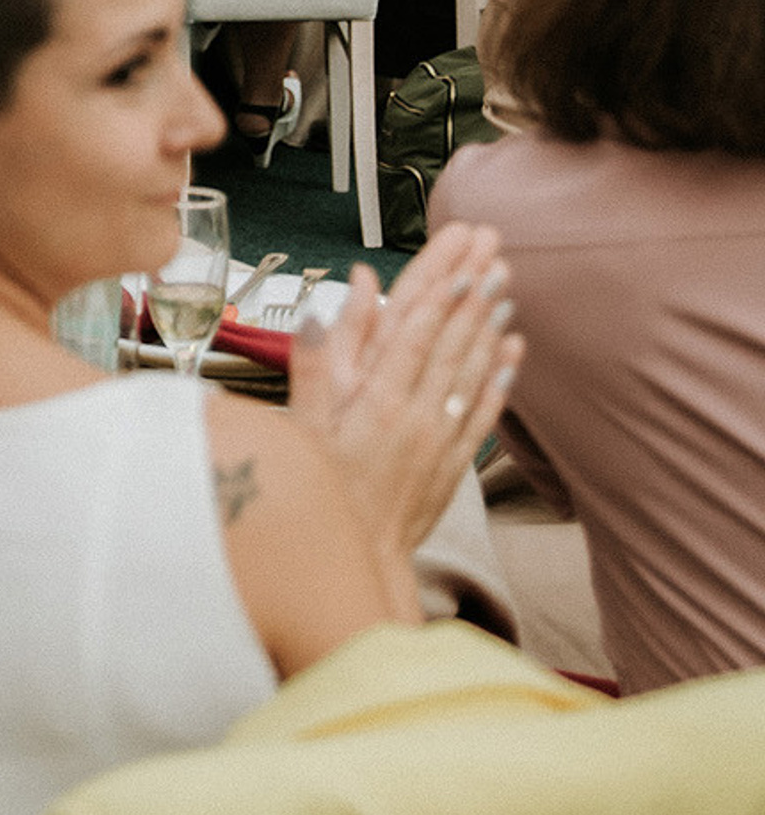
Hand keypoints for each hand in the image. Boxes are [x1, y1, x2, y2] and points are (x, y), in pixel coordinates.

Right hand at [287, 223, 521, 569]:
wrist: (357, 562)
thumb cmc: (319, 492)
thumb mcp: (300, 425)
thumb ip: (315, 363)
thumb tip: (322, 310)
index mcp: (377, 401)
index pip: (416, 334)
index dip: (441, 292)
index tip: (462, 258)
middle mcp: (417, 415)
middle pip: (451, 343)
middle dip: (474, 293)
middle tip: (495, 253)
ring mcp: (440, 439)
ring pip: (472, 371)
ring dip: (491, 325)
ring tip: (509, 286)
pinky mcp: (453, 462)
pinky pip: (484, 413)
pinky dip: (500, 377)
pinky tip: (514, 349)